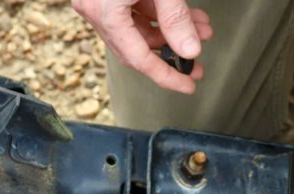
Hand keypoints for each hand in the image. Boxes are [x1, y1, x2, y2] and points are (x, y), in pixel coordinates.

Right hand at [72, 0, 212, 93]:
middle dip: (171, 55)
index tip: (187, 86)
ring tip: (199, 31)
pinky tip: (184, 16)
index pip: (139, 59)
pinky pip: (131, 11)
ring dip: (170, 33)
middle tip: (196, 65)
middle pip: (136, 48)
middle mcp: (95, 9)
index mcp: (105, 12)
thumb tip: (189, 49)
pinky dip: (158, 16)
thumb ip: (175, 17)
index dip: (167, 76)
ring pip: (137, 29)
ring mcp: (97, 0)